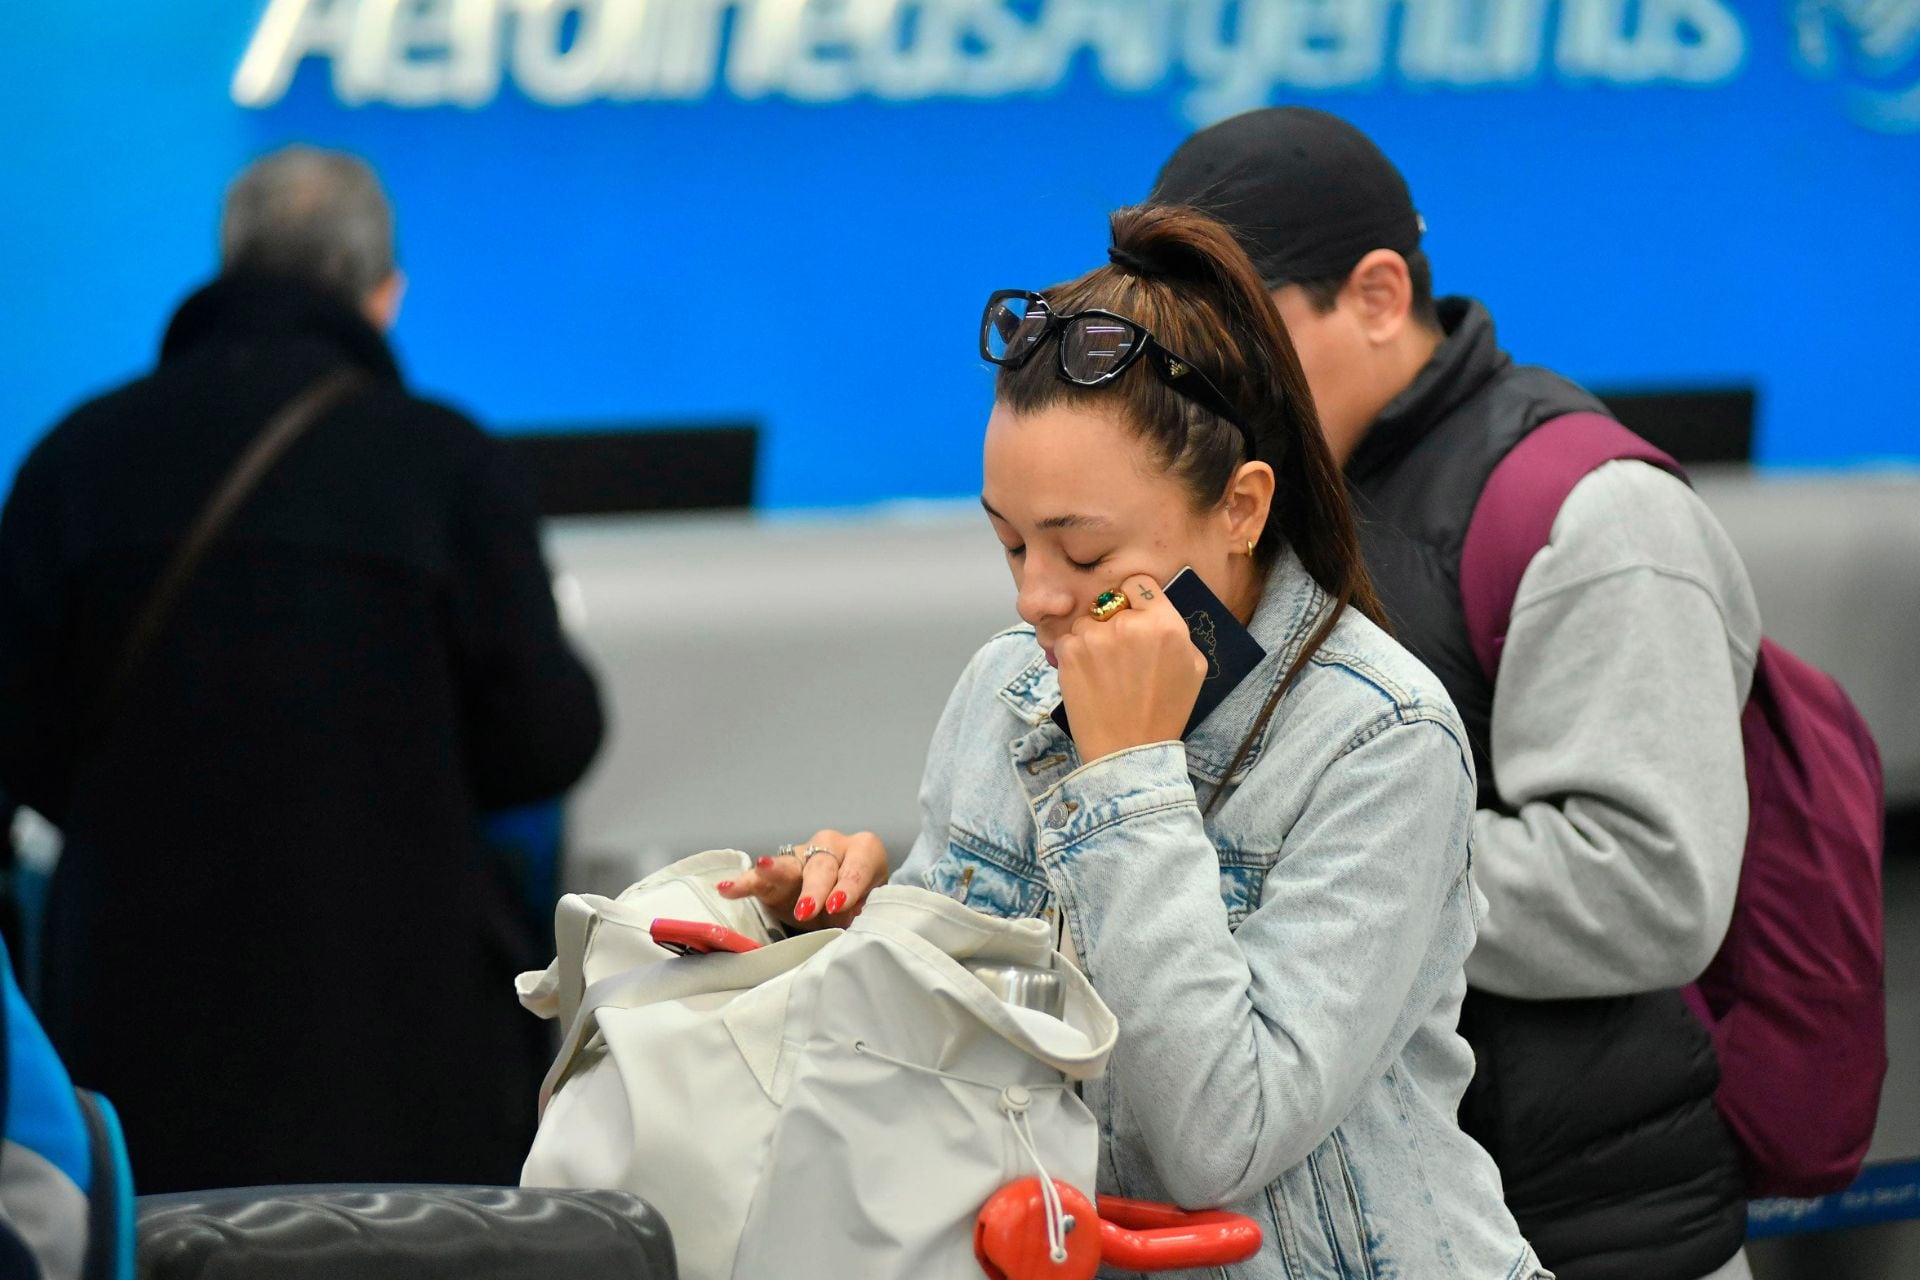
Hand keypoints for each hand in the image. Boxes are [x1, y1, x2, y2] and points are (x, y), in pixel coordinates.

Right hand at [716, 828, 889, 928]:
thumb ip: (863, 908)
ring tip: (762, 868)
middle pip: (821, 865)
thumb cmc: (863, 900)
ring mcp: (801, 857)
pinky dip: (744, 883)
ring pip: (787, 864)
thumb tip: (851, 917)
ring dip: (775, 871)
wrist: (847, 900)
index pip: (857, 867)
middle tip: (807, 909)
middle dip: (814, 888)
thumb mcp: (872, 904)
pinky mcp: (776, 876)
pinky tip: (727, 887)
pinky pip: (759, 879)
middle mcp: (831, 846)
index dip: (849, 886)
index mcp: (862, 851)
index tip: (838, 904)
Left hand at [1056, 573, 1206, 762]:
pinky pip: (1068, 640)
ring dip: (1092, 639)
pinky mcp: (1070, 652)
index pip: (1139, 583)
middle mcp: (1128, 624)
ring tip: (1104, 672)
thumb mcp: (1194, 667)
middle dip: (1113, 623)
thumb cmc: (1166, 711)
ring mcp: (1095, 637)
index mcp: (1165, 624)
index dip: (1135, 597)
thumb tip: (1157, 612)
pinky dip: (1074, 656)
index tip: (1132, 612)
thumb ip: (1177, 631)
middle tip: (1120, 655)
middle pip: (1110, 603)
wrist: (1129, 749)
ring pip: (1087, 622)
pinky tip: (1089, 679)